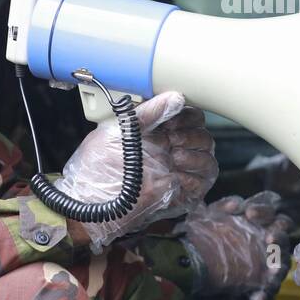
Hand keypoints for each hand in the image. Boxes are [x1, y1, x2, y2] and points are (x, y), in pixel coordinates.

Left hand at [54, 92, 217, 249]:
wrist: (91, 201)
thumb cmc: (99, 165)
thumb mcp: (120, 130)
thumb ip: (147, 112)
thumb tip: (176, 97)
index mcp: (162, 132)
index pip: (191, 117)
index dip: (187, 115)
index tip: (171, 119)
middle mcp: (174, 151)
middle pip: (204, 136)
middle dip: (191, 134)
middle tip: (170, 138)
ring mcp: (180, 173)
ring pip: (208, 158)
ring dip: (195, 154)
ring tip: (173, 156)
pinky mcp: (183, 194)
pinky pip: (203, 182)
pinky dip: (193, 176)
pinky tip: (175, 174)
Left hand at [184, 191, 293, 299]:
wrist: (199, 260)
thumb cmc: (213, 232)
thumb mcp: (214, 216)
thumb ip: (224, 206)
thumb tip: (236, 204)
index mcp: (262, 219)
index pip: (271, 210)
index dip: (264, 210)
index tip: (248, 213)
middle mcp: (271, 239)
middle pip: (283, 235)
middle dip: (278, 236)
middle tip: (269, 237)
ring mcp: (271, 261)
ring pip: (283, 263)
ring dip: (278, 266)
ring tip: (272, 271)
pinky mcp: (264, 282)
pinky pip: (269, 288)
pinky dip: (264, 292)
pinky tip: (255, 297)